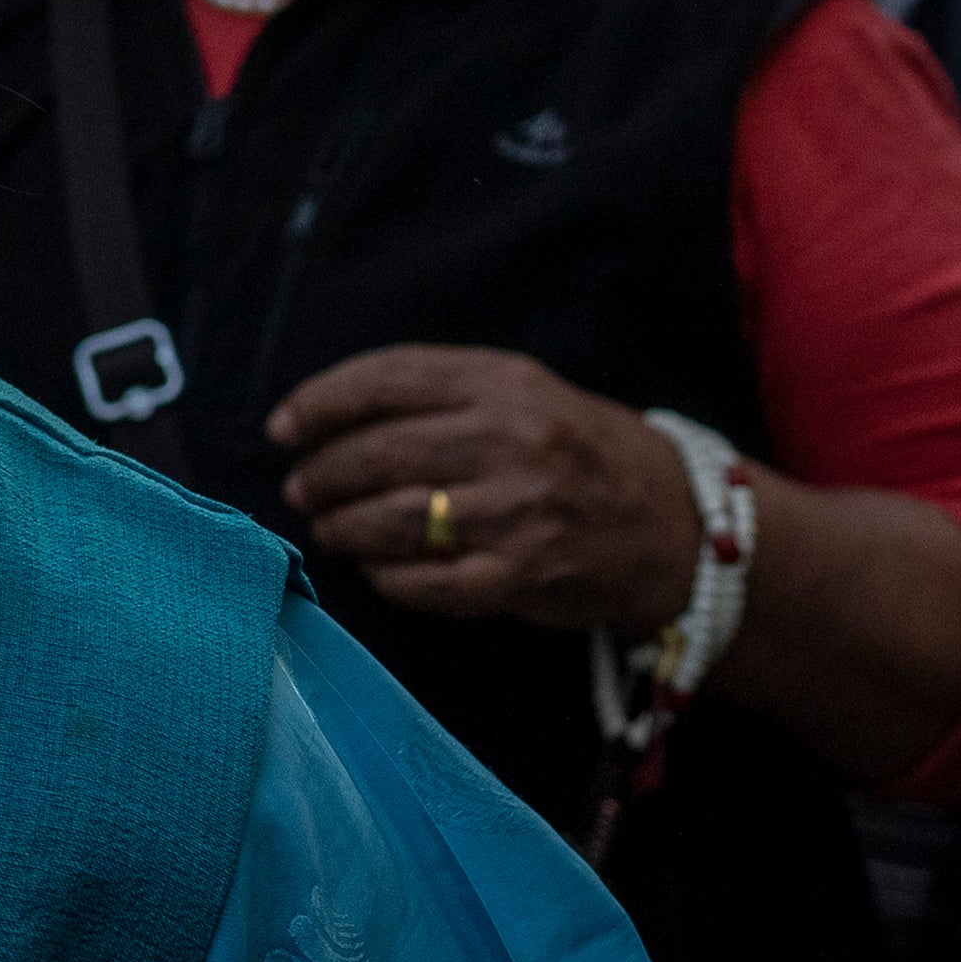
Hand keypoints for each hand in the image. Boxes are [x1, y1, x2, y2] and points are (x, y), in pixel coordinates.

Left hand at [272, 345, 706, 636]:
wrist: (677, 523)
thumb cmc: (580, 451)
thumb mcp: (524, 392)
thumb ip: (439, 391)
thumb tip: (329, 415)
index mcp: (505, 383)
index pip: (386, 379)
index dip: (319, 403)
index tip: (283, 427)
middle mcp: (511, 442)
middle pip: (378, 453)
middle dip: (321, 474)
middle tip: (300, 487)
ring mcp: (517, 513)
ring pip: (390, 521)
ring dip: (341, 527)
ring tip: (327, 527)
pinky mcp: (521, 577)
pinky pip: (423, 582)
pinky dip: (384, 577)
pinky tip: (376, 569)